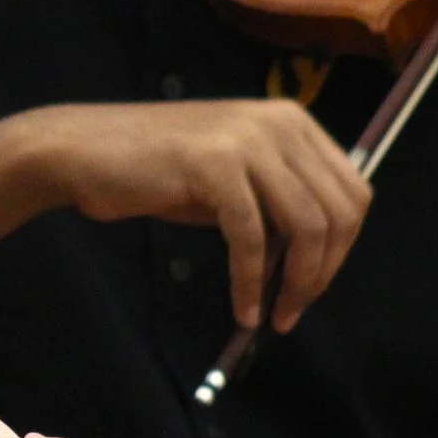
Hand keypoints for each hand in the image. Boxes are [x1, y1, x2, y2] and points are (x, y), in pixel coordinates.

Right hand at [26, 100, 369, 330]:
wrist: (85, 152)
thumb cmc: (156, 171)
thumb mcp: (233, 180)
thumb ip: (277, 203)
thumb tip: (315, 259)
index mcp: (292, 122)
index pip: (352, 192)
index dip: (342, 249)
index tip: (311, 287)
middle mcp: (280, 123)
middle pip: (338, 211)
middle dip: (323, 272)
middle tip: (293, 310)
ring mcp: (248, 140)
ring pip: (306, 225)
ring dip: (296, 282)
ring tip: (273, 315)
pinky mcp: (215, 164)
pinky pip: (250, 237)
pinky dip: (250, 281)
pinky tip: (243, 309)